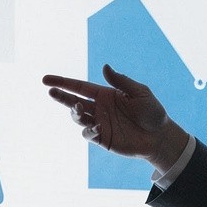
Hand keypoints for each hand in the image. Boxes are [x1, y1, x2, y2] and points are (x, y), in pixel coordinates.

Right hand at [43, 64, 189, 166]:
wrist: (160, 136)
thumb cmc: (152, 112)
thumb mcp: (140, 93)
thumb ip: (121, 81)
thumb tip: (105, 67)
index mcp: (105, 94)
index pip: (79, 87)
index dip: (63, 83)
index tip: (46, 80)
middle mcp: (98, 108)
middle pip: (73, 101)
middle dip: (61, 96)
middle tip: (51, 92)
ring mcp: (99, 124)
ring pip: (78, 118)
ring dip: (75, 113)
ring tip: (78, 109)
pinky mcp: (103, 139)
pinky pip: (89, 134)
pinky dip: (88, 130)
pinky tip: (96, 126)